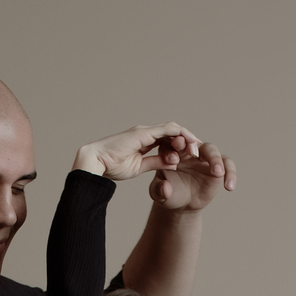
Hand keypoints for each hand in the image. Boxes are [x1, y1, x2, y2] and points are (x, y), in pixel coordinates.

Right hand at [73, 124, 201, 183]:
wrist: (97, 163)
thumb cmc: (112, 166)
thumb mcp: (140, 167)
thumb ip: (155, 162)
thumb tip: (172, 162)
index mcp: (143, 141)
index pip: (166, 139)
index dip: (179, 145)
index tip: (190, 155)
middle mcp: (145, 133)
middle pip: (172, 132)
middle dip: (187, 140)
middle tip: (198, 152)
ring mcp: (145, 131)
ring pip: (172, 129)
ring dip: (186, 137)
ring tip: (197, 148)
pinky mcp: (144, 132)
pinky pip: (168, 129)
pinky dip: (180, 134)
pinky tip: (190, 142)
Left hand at [149, 140, 236, 211]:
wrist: (181, 204)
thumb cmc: (168, 194)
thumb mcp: (159, 194)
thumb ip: (159, 190)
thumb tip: (165, 189)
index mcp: (171, 151)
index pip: (171, 143)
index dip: (172, 148)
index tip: (172, 158)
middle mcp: (188, 150)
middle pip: (192, 141)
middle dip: (192, 145)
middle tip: (192, 153)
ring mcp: (204, 158)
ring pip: (211, 150)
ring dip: (214, 159)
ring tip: (217, 173)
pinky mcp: (217, 167)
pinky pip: (227, 164)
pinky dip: (230, 173)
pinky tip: (229, 187)